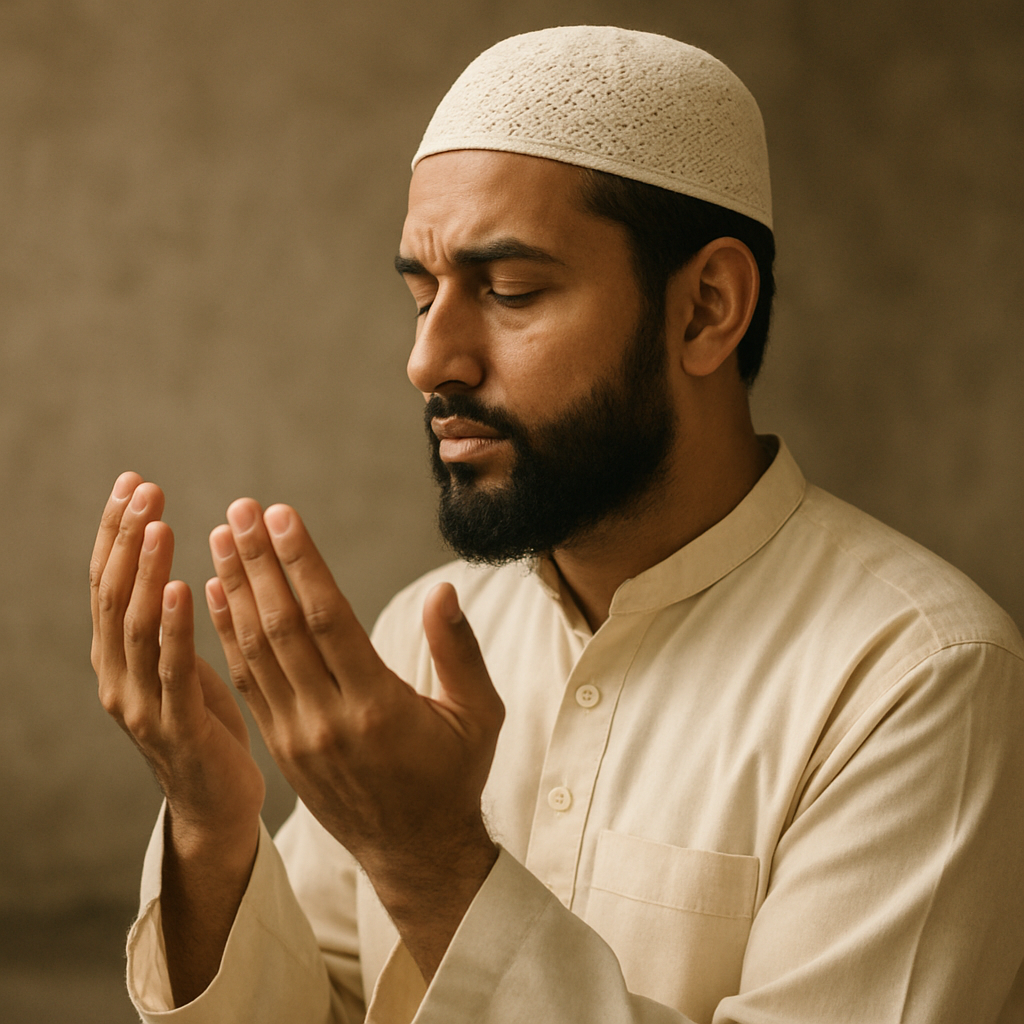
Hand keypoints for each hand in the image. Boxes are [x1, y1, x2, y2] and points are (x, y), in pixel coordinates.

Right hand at [89, 473, 264, 857]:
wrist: (216, 803)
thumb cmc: (203, 726)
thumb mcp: (179, 667)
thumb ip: (167, 625)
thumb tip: (176, 566)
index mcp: (116, 659)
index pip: (106, 582)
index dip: (115, 532)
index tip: (133, 482)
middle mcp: (116, 678)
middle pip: (111, 595)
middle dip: (125, 539)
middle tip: (145, 489)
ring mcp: (141, 705)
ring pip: (134, 627)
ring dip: (146, 572)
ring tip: (159, 526)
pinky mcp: (176, 726)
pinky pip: (171, 669)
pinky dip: (174, 626)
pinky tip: (184, 586)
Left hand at [205, 498, 504, 976]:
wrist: (416, 853)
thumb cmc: (454, 776)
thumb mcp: (478, 715)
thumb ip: (460, 651)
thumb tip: (443, 591)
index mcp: (378, 708)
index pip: (330, 619)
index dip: (302, 563)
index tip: (281, 515)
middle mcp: (328, 720)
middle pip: (283, 627)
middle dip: (260, 563)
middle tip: (241, 509)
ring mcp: (297, 737)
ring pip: (256, 652)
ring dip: (236, 591)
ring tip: (223, 538)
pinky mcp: (281, 747)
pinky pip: (247, 683)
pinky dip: (228, 636)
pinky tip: (217, 596)